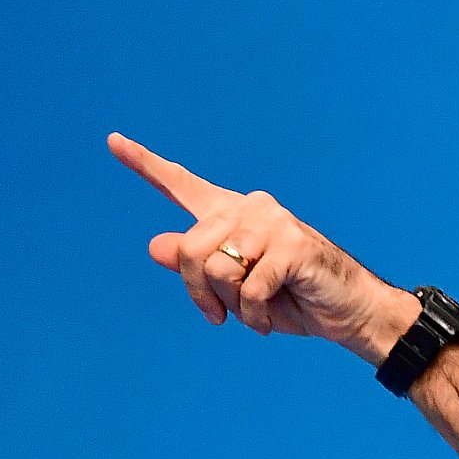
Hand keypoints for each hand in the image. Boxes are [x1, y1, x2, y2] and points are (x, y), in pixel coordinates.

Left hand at [107, 132, 416, 362]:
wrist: (346, 312)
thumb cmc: (289, 298)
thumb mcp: (233, 289)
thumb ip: (196, 267)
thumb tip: (156, 243)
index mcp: (231, 214)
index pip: (181, 184)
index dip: (144, 164)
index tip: (112, 140)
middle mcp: (249, 208)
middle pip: (188, 247)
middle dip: (199, 292)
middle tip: (220, 314)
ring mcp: (272, 222)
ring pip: (216, 268)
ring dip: (230, 305)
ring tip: (254, 312)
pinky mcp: (292, 244)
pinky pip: (248, 288)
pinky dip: (253, 315)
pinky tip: (270, 318)